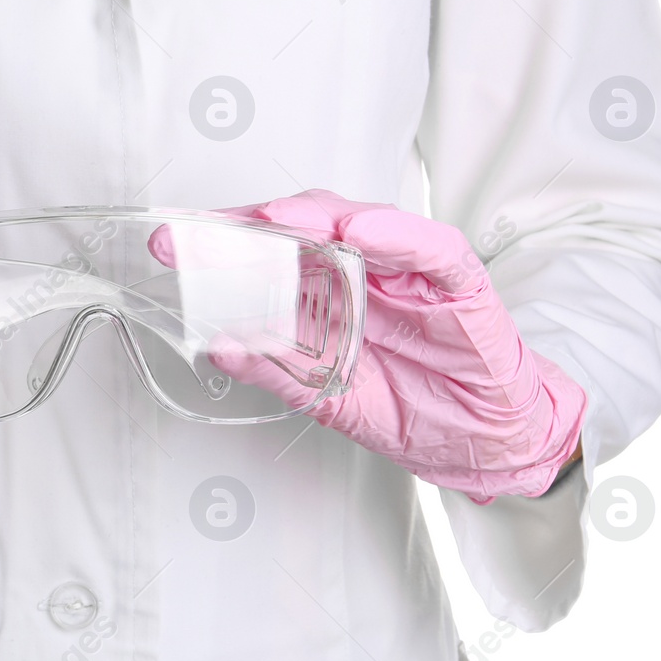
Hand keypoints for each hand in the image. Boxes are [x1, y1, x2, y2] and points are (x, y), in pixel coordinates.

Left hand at [189, 190, 585, 502]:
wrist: (488, 443)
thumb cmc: (416, 410)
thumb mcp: (330, 399)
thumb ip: (278, 370)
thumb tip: (218, 347)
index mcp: (325, 296)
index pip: (266, 255)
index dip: (220, 245)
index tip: (173, 243)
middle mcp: (361, 272)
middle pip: (303, 229)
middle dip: (252, 225)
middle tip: (207, 230)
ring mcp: (408, 272)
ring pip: (360, 223)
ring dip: (317, 217)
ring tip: (279, 219)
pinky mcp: (457, 282)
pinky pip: (429, 248)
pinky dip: (397, 235)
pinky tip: (362, 231)